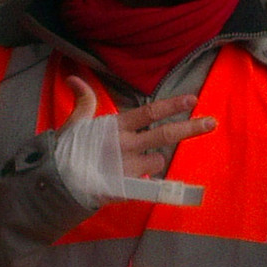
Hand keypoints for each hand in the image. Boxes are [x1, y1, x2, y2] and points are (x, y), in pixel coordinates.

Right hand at [52, 75, 215, 206]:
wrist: (55, 184)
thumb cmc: (67, 150)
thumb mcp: (76, 122)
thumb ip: (84, 101)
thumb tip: (74, 78)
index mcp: (116, 127)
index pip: (149, 112)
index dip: (172, 105)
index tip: (192, 98)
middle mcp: (126, 146)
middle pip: (165, 135)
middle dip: (190, 128)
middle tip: (211, 122)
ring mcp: (128, 168)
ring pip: (157, 160)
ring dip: (153, 159)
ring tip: (133, 161)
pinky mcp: (127, 188)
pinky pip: (149, 183)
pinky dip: (147, 179)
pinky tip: (140, 179)